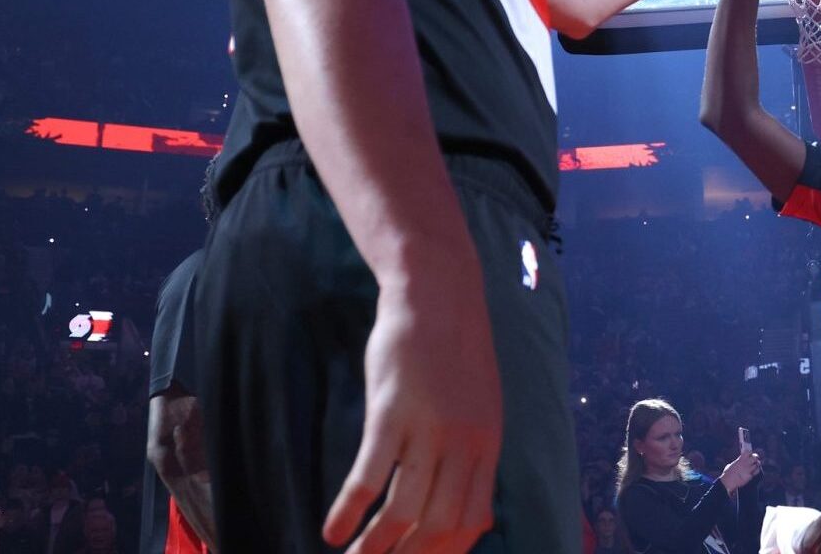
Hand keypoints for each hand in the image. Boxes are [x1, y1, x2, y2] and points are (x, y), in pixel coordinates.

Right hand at [323, 265, 501, 552]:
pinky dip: (350, 510)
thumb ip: (475, 456)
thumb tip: (477, 515)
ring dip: (376, 547)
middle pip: (438, 524)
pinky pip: (370, 476)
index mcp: (488, 444)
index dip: (444, 553)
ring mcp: (428, 429)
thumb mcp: (483, 406)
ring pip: (404, 511)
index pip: (471, 521)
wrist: (438, 293)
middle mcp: (464, 444)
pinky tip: (332, 531)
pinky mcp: (391, 412)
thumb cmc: (455, 351)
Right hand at [720, 449, 761, 493]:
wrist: (728, 482)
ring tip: (755, 467)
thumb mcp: (730, 465)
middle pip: (755, 457)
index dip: (750, 453)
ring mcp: (748, 469)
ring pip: (757, 464)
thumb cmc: (727, 474)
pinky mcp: (750, 476)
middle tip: (755, 461)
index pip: (748, 452)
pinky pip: (757, 471)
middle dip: (756, 458)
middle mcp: (745, 463)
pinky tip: (754, 471)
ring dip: (757, 465)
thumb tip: (737, 462)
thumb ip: (736, 462)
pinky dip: (757, 470)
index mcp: (740, 460)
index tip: (750, 455)